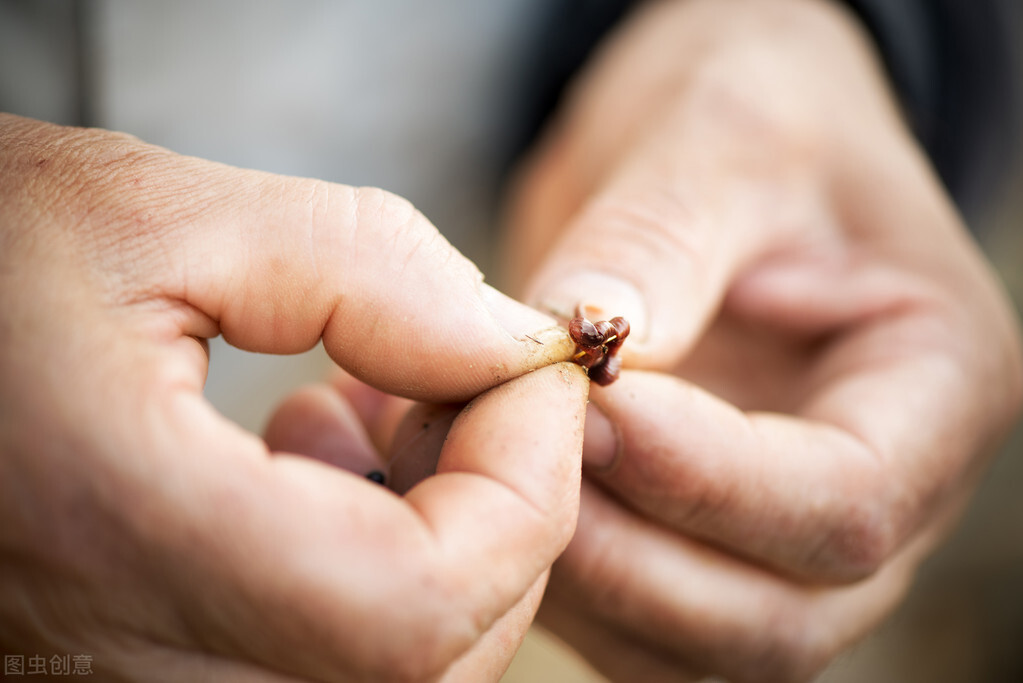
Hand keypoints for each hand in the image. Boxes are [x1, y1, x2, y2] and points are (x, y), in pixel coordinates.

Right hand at [0, 114, 584, 680]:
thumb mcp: (146, 213)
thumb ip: (363, 269)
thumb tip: (510, 345)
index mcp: (116, 540)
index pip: (419, 605)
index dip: (526, 487)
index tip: (532, 371)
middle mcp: (119, 672)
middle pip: (430, 662)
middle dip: (502, 513)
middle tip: (462, 382)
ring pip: (392, 682)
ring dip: (445, 547)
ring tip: (374, 418)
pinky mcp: (133, 676)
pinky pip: (320, 674)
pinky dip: (377, 583)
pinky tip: (311, 472)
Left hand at [501, 1, 1022, 679]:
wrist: (714, 145)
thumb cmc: (750, 116)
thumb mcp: (719, 140)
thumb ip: (657, 246)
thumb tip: (580, 351)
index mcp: (935, 385)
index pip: (846, 500)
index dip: (706, 479)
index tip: (590, 406)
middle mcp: (876, 492)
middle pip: (771, 619)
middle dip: (622, 556)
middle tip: (499, 448)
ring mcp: (780, 533)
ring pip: (688, 643)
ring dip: (567, 581)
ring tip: (458, 458)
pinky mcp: (695, 536)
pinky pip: (627, 619)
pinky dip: (544, 582)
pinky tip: (463, 480)